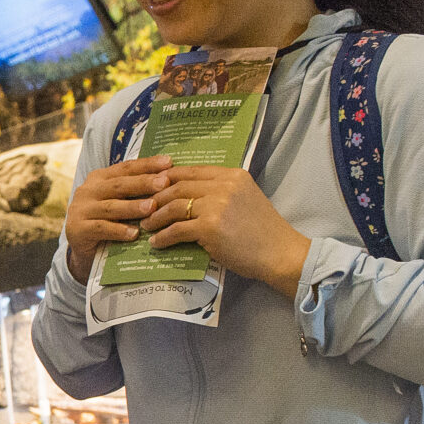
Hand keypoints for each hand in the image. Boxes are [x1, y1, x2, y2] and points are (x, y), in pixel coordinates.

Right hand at [62, 155, 173, 282]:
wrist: (81, 249)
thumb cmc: (107, 222)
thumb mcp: (118, 202)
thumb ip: (134, 191)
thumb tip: (169, 178)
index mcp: (99, 178)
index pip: (126, 168)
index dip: (147, 164)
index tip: (169, 162)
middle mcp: (87, 190)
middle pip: (119, 185)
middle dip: (143, 183)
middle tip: (164, 183)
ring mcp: (80, 210)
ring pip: (110, 207)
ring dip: (132, 207)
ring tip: (152, 207)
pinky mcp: (77, 229)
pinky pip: (101, 229)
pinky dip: (118, 231)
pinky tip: (134, 234)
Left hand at [139, 166, 311, 297]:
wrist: (279, 253)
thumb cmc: (261, 231)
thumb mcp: (244, 199)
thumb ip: (220, 192)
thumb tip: (188, 195)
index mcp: (232, 175)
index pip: (191, 170)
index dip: (167, 178)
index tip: (153, 188)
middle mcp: (224, 185)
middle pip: (178, 186)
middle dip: (156, 197)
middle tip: (144, 208)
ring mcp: (216, 205)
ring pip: (174, 206)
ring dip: (156, 217)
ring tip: (147, 225)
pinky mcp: (210, 227)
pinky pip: (177, 229)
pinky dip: (163, 237)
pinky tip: (157, 243)